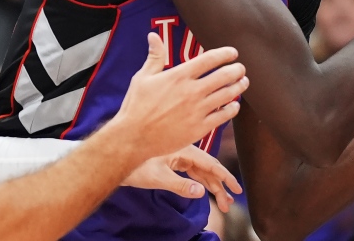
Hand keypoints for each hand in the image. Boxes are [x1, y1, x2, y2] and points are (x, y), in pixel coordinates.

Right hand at [111, 33, 247, 160]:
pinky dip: (232, 109)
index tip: (233, 53)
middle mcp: (191, 91)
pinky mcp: (199, 128)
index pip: (209, 59)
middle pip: (224, 76)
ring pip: (227, 95)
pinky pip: (223, 116)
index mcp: (179, 76)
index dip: (225, 54)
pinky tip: (234, 105)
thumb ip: (154, 56)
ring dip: (239, 87)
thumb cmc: (136, 106)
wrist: (134, 137)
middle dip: (237, 70)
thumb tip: (153, 35)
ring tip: (243, 83)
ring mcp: (197, 111)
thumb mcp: (142, 77)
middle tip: (241, 68)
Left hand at [123, 145, 241, 211]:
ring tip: (222, 203)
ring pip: (201, 171)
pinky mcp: (173, 160)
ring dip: (211, 186)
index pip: (210, 163)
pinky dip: (201, 182)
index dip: (225, 177)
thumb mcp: (158, 178)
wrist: (116, 157)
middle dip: (220, 187)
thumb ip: (180, 186)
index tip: (236, 188)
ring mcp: (178, 154)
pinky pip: (192, 171)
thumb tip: (201, 193)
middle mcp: (184, 149)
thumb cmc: (134, 165)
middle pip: (208, 169)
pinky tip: (206, 190)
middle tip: (228, 204)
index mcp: (184, 149)